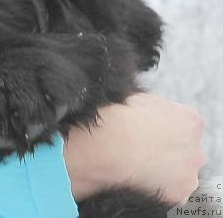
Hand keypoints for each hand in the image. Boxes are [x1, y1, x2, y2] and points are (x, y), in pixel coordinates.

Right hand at [64, 93, 204, 204]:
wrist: (98, 146)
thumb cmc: (112, 119)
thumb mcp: (135, 97)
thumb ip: (153, 107)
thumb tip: (146, 110)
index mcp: (189, 121)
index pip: (183, 125)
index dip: (161, 126)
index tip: (145, 129)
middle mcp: (194, 150)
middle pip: (184, 150)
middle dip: (165, 148)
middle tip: (138, 146)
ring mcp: (187, 176)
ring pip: (178, 172)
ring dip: (162, 169)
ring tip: (133, 163)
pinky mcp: (175, 196)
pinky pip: (169, 191)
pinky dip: (154, 186)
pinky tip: (135, 176)